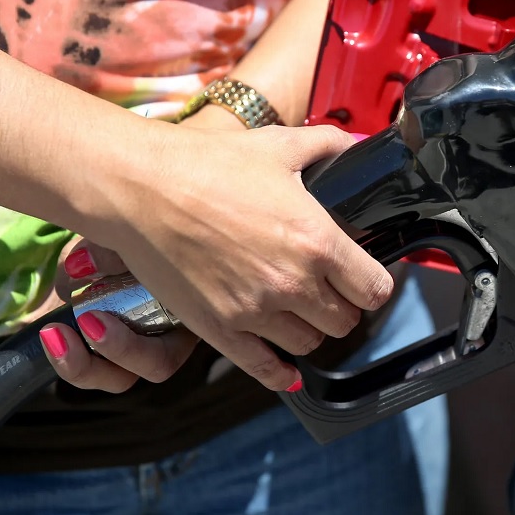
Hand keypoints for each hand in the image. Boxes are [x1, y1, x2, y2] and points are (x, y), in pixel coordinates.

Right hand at [41, 118, 391, 392]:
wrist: (140, 188)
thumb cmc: (208, 163)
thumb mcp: (279, 145)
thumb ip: (329, 147)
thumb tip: (358, 145)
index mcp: (317, 241)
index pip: (375, 289)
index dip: (374, 282)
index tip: (363, 274)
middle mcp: (293, 284)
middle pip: (345, 322)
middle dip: (342, 304)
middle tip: (329, 288)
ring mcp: (255, 312)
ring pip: (308, 344)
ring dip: (309, 328)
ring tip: (297, 307)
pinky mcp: (219, 330)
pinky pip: (265, 370)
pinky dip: (278, 370)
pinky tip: (282, 364)